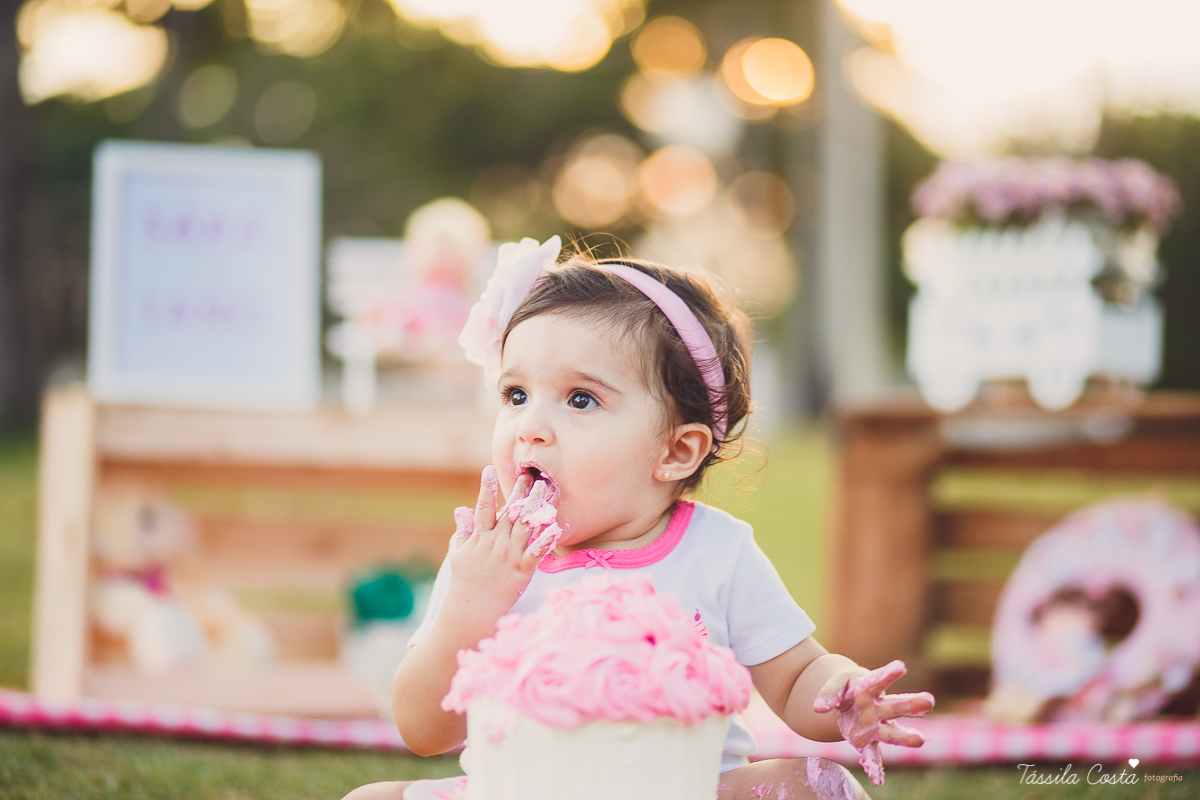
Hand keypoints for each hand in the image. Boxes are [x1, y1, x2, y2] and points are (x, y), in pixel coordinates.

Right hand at [446, 467, 548, 618]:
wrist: (472, 609)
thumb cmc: (466, 581)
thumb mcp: (460, 554)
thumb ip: (464, 531)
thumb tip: (460, 510)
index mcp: (480, 537)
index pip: (483, 508)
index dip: (486, 488)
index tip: (489, 469)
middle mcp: (495, 543)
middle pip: (510, 512)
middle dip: (519, 491)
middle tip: (530, 473)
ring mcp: (509, 555)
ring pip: (525, 526)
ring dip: (536, 507)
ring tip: (545, 489)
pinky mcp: (522, 569)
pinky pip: (537, 551)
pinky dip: (546, 539)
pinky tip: (556, 527)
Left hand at [812, 660, 934, 785]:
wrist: (847, 700)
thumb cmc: (846, 687)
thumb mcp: (836, 683)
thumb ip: (828, 692)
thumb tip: (818, 708)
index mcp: (869, 687)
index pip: (878, 679)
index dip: (888, 673)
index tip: (901, 666)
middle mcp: (878, 707)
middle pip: (895, 706)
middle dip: (911, 704)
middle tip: (928, 700)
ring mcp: (876, 725)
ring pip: (891, 732)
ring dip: (904, 736)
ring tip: (920, 740)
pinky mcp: (867, 741)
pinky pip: (872, 755)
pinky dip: (873, 767)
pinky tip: (876, 779)